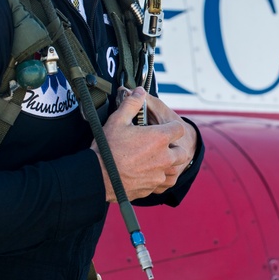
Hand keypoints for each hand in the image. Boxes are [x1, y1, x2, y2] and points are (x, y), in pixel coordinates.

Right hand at [93, 87, 191, 201]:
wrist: (97, 177)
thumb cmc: (107, 148)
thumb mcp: (118, 120)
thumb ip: (132, 103)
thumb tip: (139, 91)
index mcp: (159, 138)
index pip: (179, 129)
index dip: (172, 127)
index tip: (162, 128)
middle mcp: (164, 157)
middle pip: (181, 152)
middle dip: (173, 147)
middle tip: (157, 145)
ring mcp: (159, 175)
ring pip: (172, 169)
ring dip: (166, 164)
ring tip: (150, 159)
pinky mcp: (152, 187)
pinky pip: (161, 182)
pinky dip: (156, 177)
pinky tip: (144, 172)